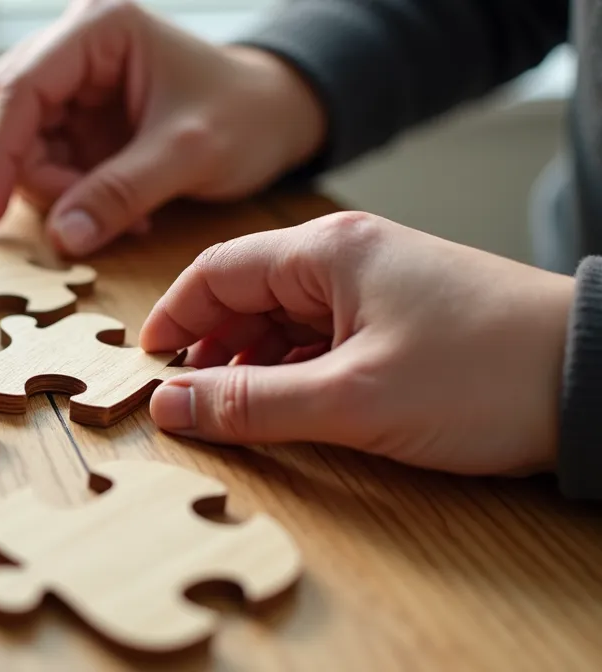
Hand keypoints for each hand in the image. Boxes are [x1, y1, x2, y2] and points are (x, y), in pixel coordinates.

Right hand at [0, 0, 326, 255]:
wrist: (279, 117)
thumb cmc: (246, 115)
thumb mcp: (187, 155)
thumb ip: (121, 193)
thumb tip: (62, 237)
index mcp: (98, 29)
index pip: (19, 89)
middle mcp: (75, 46)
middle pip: (5, 113)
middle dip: (30, 173)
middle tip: (77, 217)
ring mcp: (74, 83)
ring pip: (18, 142)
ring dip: (53, 189)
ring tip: (116, 213)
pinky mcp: (79, 117)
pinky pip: (44, 160)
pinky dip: (69, 194)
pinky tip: (118, 208)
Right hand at [139, 211, 574, 475]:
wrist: (596, 379)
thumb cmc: (482, 374)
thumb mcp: (351, 399)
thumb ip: (250, 405)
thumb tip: (170, 406)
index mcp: (329, 253)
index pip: (218, 269)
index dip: (174, 318)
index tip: (148, 366)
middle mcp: (350, 259)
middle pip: (248, 294)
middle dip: (212, 348)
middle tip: (190, 402)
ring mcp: (380, 288)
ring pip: (285, 321)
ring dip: (253, 366)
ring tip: (236, 415)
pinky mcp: (403, 322)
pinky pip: (323, 340)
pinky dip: (295, 373)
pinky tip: (290, 409)